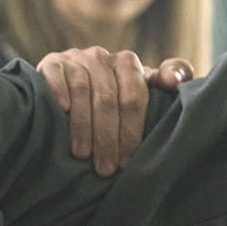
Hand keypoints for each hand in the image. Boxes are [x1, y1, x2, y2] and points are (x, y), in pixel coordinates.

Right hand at [35, 49, 194, 175]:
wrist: (72, 85)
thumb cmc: (116, 96)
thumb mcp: (144, 90)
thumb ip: (170, 78)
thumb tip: (174, 82)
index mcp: (127, 63)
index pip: (133, 97)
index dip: (131, 131)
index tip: (126, 161)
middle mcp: (101, 57)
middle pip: (107, 99)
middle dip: (107, 138)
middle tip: (106, 168)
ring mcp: (75, 58)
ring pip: (81, 92)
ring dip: (82, 126)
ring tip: (82, 155)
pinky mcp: (51, 62)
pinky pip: (56, 77)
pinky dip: (58, 94)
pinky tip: (61, 113)